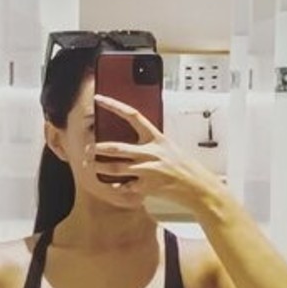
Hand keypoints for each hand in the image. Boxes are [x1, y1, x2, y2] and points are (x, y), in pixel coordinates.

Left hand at [91, 94, 220, 210]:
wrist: (198, 188)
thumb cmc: (184, 167)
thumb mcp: (168, 148)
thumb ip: (150, 144)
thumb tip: (131, 142)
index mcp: (157, 138)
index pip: (132, 115)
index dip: (114, 105)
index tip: (99, 99)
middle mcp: (151, 152)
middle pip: (117, 148)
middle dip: (97, 149)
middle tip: (88, 150)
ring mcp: (148, 170)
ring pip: (115, 168)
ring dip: (100, 168)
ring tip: (92, 167)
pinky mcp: (147, 187)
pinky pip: (125, 186)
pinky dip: (118, 186)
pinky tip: (115, 186)